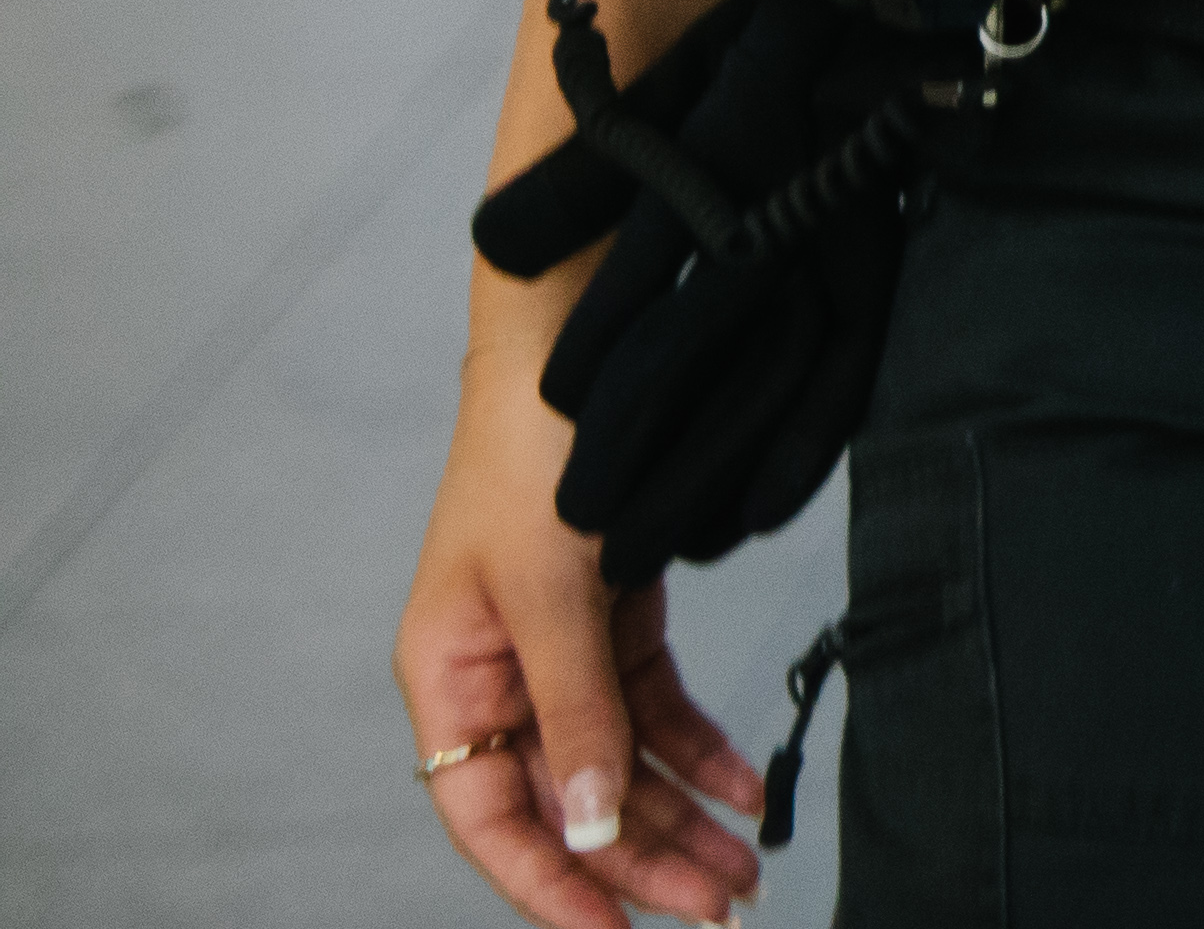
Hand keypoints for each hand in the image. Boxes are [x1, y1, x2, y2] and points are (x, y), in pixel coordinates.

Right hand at [394, 308, 762, 915]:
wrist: (585, 340)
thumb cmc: (539, 453)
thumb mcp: (552, 589)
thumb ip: (571, 712)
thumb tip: (583, 831)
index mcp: (447, 679)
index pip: (487, 818)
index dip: (547, 884)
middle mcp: (495, 677)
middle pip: (566, 799)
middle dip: (642, 861)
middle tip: (721, 909)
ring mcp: (554, 648)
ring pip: (617, 761)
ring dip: (680, 817)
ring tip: (748, 869)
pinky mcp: (610, 615)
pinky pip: (652, 706)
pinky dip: (697, 748)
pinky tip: (746, 787)